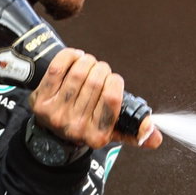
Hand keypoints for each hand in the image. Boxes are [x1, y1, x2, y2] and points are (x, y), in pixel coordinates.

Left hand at [30, 49, 158, 149]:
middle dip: (101, 69)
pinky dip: (69, 57)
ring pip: (78, 73)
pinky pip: (58, 69)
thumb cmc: (87, 127)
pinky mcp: (40, 101)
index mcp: (98, 136)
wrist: (52, 136)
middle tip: (101, 69)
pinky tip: (75, 57)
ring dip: (88, 61)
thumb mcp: (112, 133)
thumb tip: (155, 137)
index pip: (112, 99)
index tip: (114, 79)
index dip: (115, 81)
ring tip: (89, 63)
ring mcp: (56, 114)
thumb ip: (135, 132)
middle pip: (95, 82)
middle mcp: (76, 127)